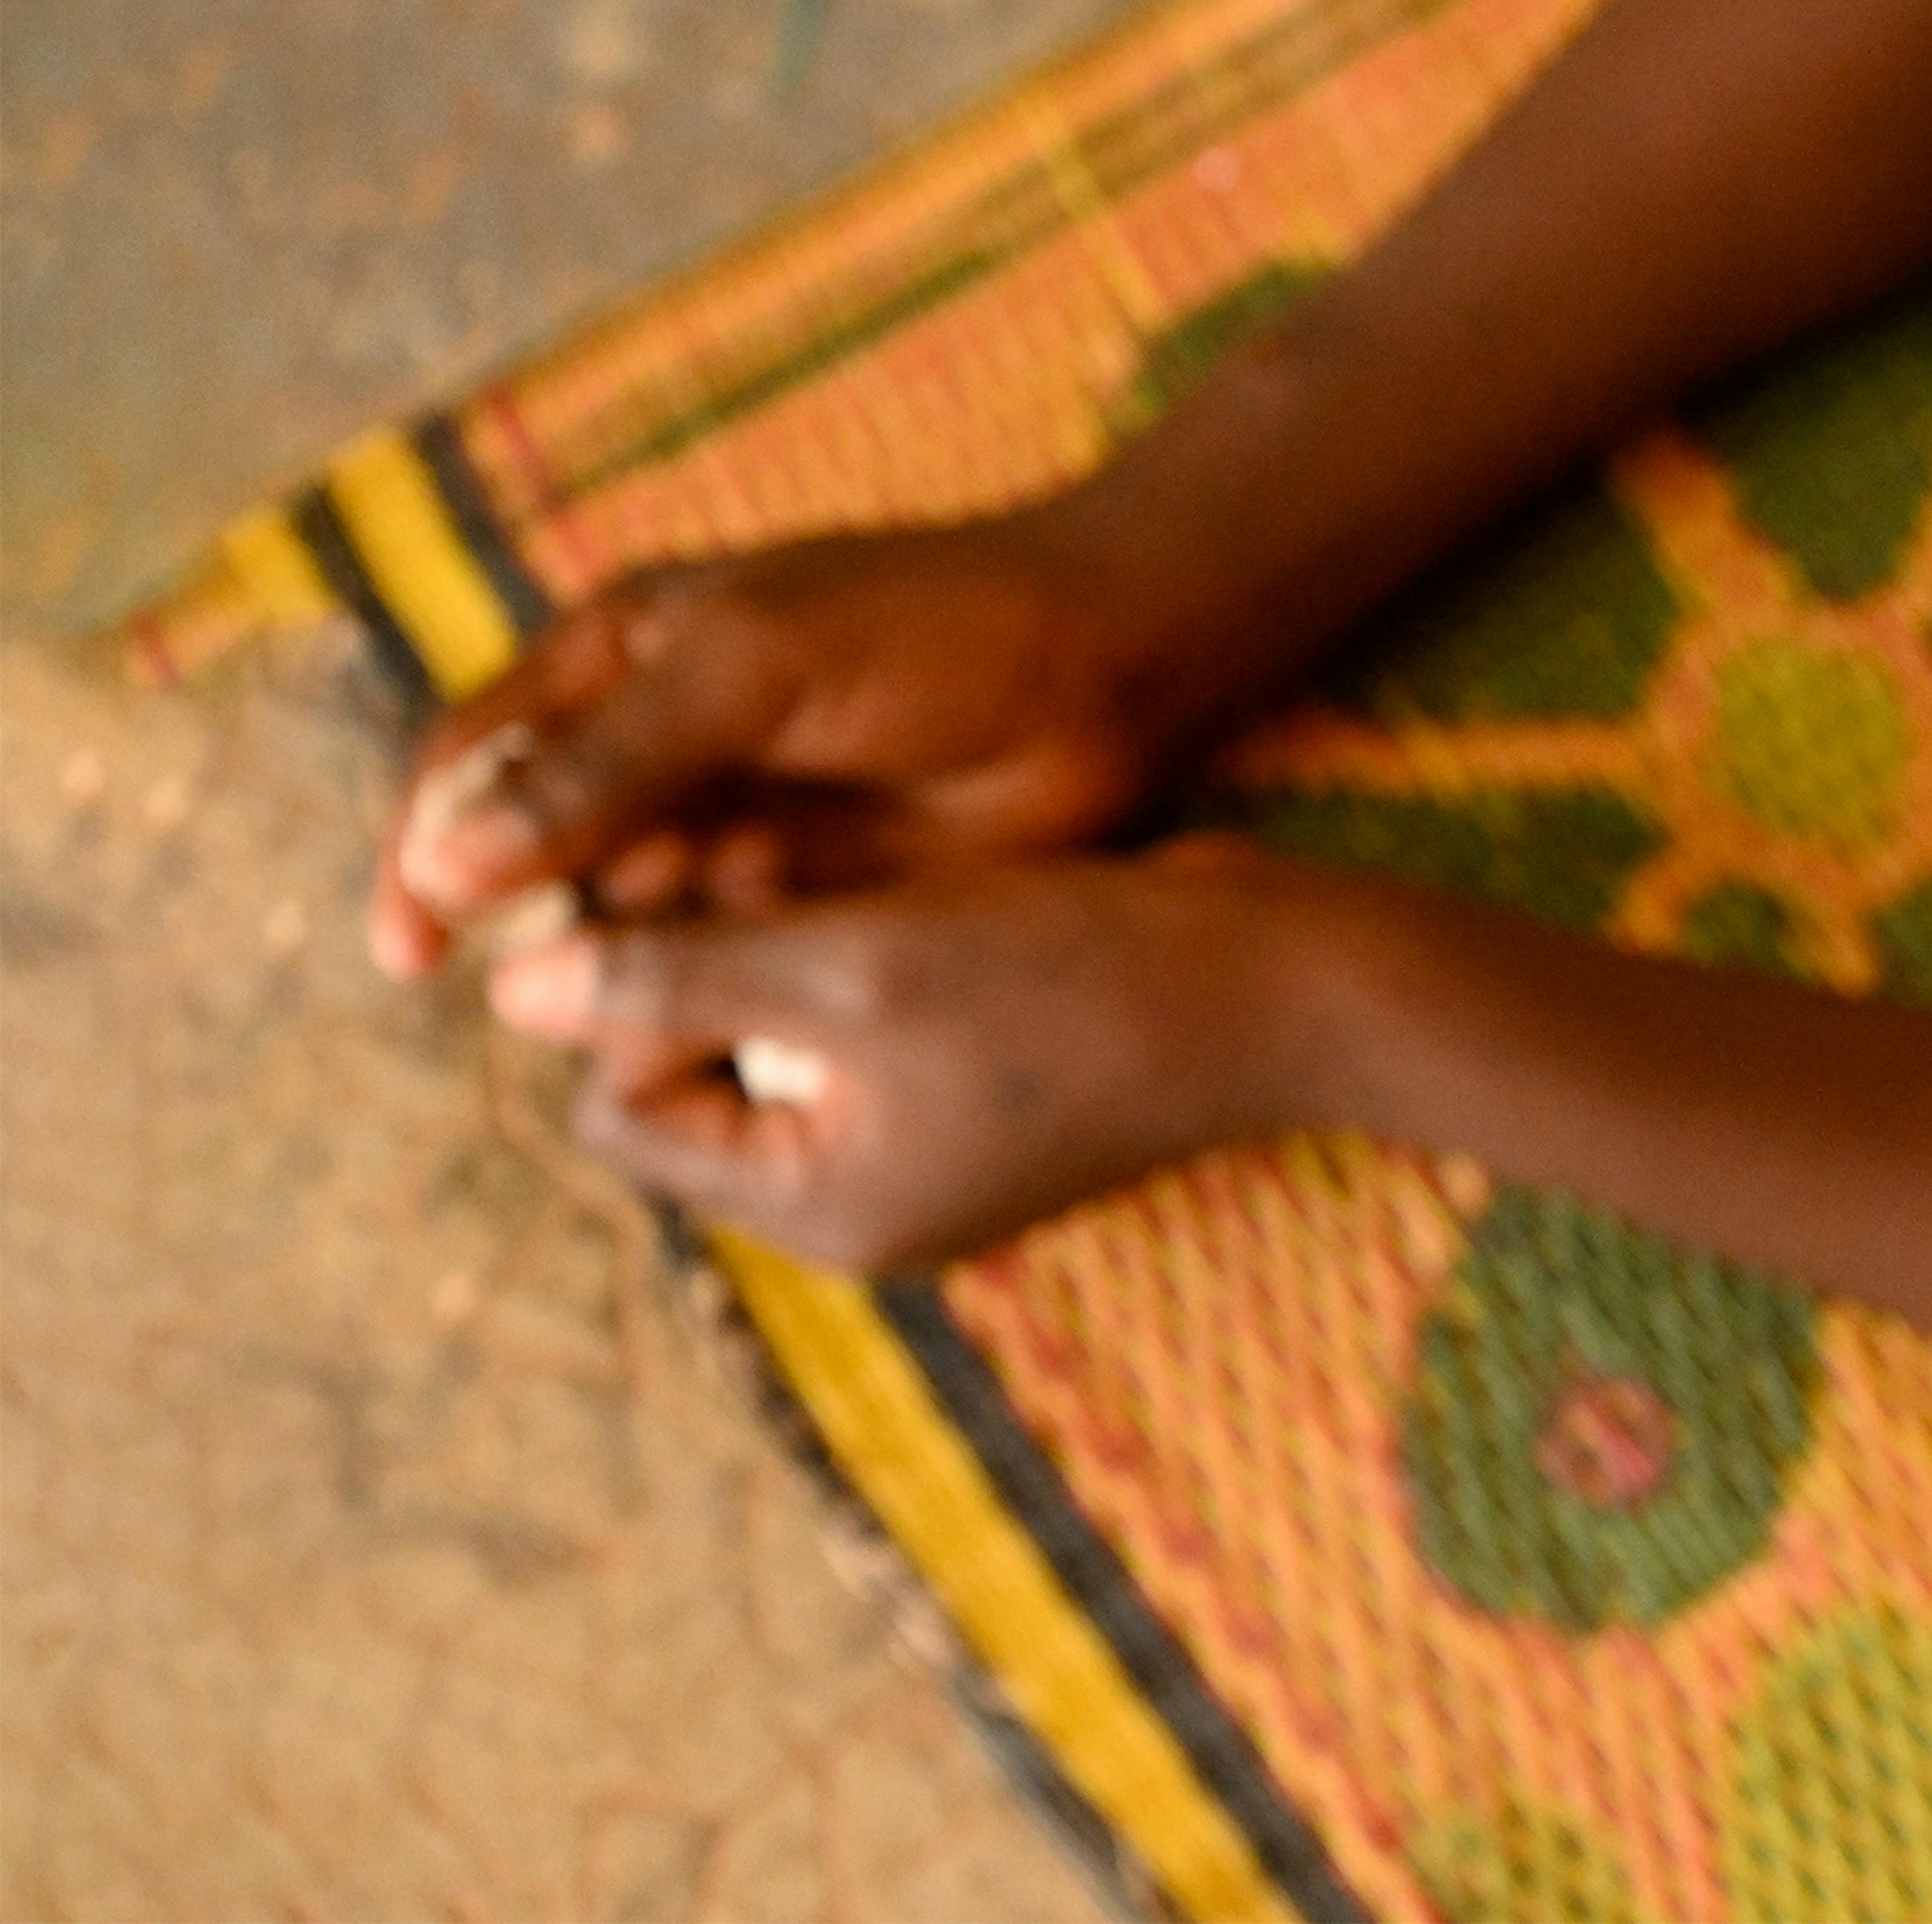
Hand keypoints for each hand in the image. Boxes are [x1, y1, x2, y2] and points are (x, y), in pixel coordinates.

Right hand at [373, 516, 1162, 977]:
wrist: (1103, 671)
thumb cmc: (929, 631)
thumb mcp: (749, 670)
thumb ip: (607, 763)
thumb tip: (448, 862)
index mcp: (620, 658)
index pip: (471, 761)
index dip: (423, 852)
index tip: (409, 951)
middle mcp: (660, 744)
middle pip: (540, 858)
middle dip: (539, 921)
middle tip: (569, 980)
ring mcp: (733, 820)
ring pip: (628, 922)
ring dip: (627, 962)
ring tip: (675, 976)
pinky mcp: (806, 890)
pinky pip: (719, 958)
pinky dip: (710, 985)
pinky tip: (735, 1001)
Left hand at [486, 837, 1356, 1272]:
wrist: (1281, 987)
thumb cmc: (1070, 980)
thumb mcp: (850, 968)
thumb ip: (674, 978)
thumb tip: (509, 991)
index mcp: (821, 1207)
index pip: (620, 1106)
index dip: (629, 994)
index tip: (691, 889)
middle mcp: (864, 1204)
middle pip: (691, 1080)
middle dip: (707, 968)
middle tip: (758, 865)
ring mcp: (931, 1159)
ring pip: (778, 1044)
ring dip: (784, 952)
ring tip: (840, 879)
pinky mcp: (986, 1103)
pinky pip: (865, 1035)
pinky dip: (863, 964)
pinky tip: (916, 902)